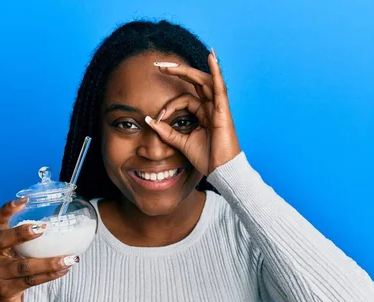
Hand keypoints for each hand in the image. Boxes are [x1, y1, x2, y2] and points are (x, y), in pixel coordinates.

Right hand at [0, 198, 78, 301]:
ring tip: (69, 259)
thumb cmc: (13, 266)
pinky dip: (50, 275)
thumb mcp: (15, 250)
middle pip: (3, 240)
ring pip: (23, 266)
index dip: (7, 209)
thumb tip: (64, 222)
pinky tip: (64, 270)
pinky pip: (31, 281)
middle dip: (22, 233)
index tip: (24, 200)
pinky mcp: (6, 289)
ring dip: (49, 262)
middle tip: (42, 228)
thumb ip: (30, 238)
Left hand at [145, 49, 240, 175]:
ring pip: (204, 81)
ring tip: (172, 64)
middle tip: (159, 65)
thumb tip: (149, 121)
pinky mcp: (223, 111)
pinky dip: (216, 72)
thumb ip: (167, 132)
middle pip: (195, 82)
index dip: (168, 106)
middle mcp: (211, 107)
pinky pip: (220, 88)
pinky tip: (211, 58)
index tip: (156, 119)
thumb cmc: (207, 158)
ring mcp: (218, 108)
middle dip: (178, 72)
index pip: (184, 100)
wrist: (221, 171)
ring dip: (188, 70)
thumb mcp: (181, 142)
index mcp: (203, 114)